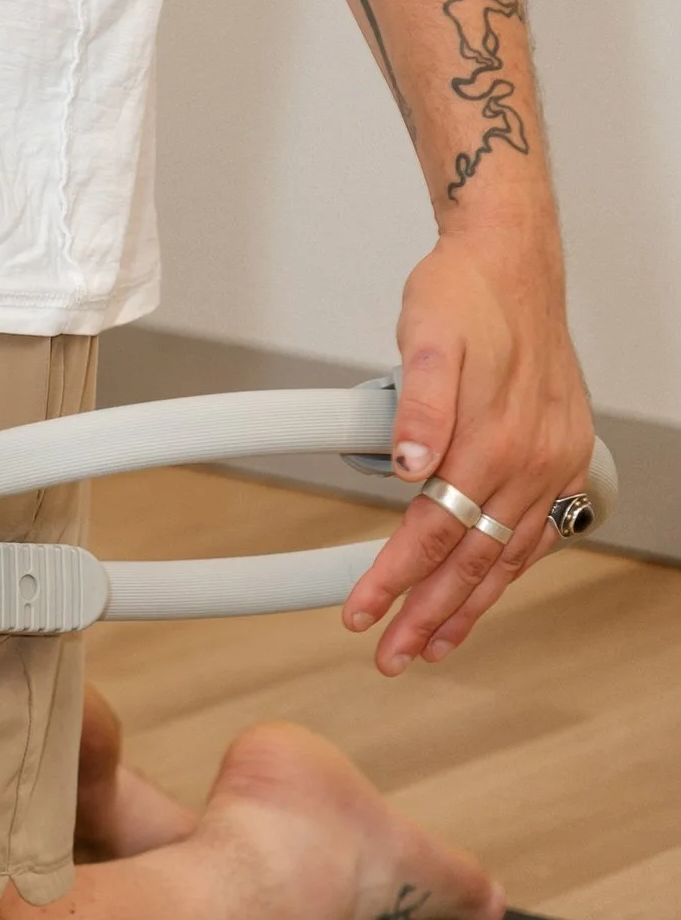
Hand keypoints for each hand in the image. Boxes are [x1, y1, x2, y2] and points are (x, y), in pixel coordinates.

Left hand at [343, 230, 595, 671]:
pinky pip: (536, 533)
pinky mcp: (560, 458)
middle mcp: (532, 461)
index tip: (360, 614)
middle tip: (390, 657)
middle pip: (472, 560)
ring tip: (434, 646)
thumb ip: (421, 404)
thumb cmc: (464, 295)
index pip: (434, 532)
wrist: (513, 262)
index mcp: (495, 439)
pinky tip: (485, 592)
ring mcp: (552, 463)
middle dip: (428, 615)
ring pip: (507, 556)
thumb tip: (408, 465)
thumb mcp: (428, 335)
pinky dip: (506, 571)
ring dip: (468, 606)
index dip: (394, 579)